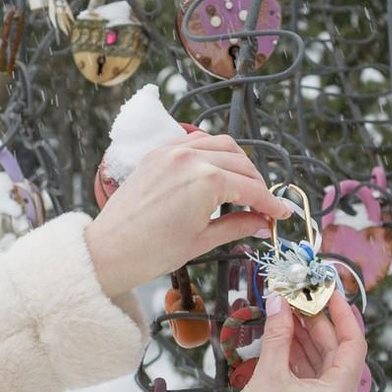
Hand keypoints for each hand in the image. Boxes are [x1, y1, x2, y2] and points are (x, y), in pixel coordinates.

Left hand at [82, 131, 286, 299]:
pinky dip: (212, 151)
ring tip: (243, 188)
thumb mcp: (202, 240)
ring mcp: (172, 151)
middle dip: (258, 184)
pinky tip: (217, 168)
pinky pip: (195, 140)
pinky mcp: (158, 152)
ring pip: (222, 145)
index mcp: (206, 181)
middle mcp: (191, 158)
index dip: (271, 203)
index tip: (281, 214)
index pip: (251, 189)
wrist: (110, 250)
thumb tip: (262, 223)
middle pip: (241, 163)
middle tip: (263, 206)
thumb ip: (238, 226)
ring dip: (239, 163)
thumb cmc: (150, 251)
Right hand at [221, 290, 365, 391]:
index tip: (328, 294)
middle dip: (317, 326)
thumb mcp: (268, 375)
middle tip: (299, 300)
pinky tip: (287, 342)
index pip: (353, 344)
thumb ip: (278, 335)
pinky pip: (316, 385)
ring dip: (308, 342)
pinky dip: (303, 363)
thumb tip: (280, 304)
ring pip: (325, 369)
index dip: (341, 314)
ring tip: (288, 317)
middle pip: (337, 355)